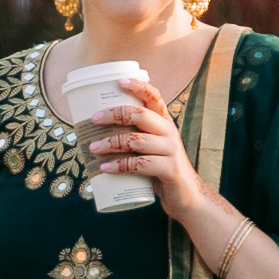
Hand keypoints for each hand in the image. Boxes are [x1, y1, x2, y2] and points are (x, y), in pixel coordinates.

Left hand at [87, 69, 204, 218]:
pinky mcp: (169, 170)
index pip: (154, 97)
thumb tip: (94, 132)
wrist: (186, 196)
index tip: (118, 82)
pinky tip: (105, 168)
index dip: (138, 86)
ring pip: (136, 140)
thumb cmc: (161, 168)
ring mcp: (171, 151)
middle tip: (93, 119)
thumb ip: (132, 137)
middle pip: (140, 115)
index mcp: (164, 122)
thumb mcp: (151, 147)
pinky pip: (140, 164)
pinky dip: (120, 165)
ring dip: (111, 143)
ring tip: (92, 148)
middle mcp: (169, 132)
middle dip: (114, 114)